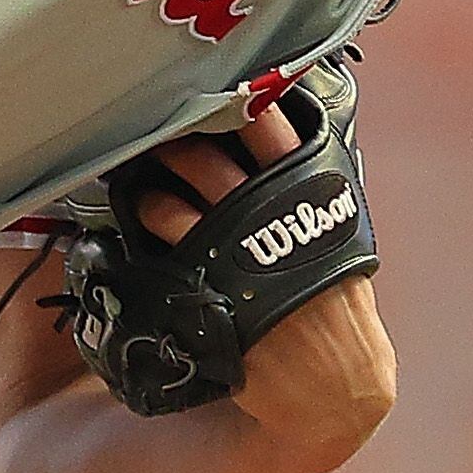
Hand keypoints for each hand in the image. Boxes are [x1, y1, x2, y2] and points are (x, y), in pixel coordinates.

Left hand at [133, 108, 396, 468]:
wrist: (334, 385)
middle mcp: (270, 218)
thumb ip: (308, 184)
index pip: (270, 123)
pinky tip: (136, 231)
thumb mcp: (336, 234)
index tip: (209, 87)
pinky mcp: (208, 292)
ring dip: (147, 191)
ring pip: (172, 204)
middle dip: (173, 143)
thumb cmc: (335, 304)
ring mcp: (235, 257)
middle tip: (154, 135)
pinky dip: (145, 235)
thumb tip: (279, 129)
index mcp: (310, 192)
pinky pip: (161, 253)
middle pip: (205, 158)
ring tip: (138, 188)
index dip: (235, 100)